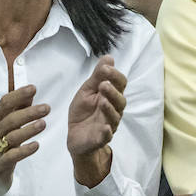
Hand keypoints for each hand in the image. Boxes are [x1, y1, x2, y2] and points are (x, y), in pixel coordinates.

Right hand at [0, 86, 48, 190]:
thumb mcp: (6, 128)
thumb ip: (17, 111)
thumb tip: (29, 94)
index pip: (5, 104)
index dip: (18, 95)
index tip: (33, 88)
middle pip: (10, 120)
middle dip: (28, 112)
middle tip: (46, 108)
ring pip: (11, 137)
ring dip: (28, 130)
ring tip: (43, 124)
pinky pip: (11, 157)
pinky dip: (23, 151)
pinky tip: (36, 145)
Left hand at [67, 55, 126, 187]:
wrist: (75, 135)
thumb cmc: (84, 111)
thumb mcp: (87, 91)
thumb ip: (98, 76)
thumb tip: (108, 57)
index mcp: (111, 96)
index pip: (120, 84)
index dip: (115, 76)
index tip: (106, 69)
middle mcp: (113, 110)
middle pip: (120, 101)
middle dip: (113, 92)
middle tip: (103, 84)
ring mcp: (108, 125)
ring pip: (114, 117)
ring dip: (109, 108)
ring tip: (102, 100)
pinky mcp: (100, 139)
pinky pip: (106, 136)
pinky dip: (106, 132)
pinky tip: (105, 127)